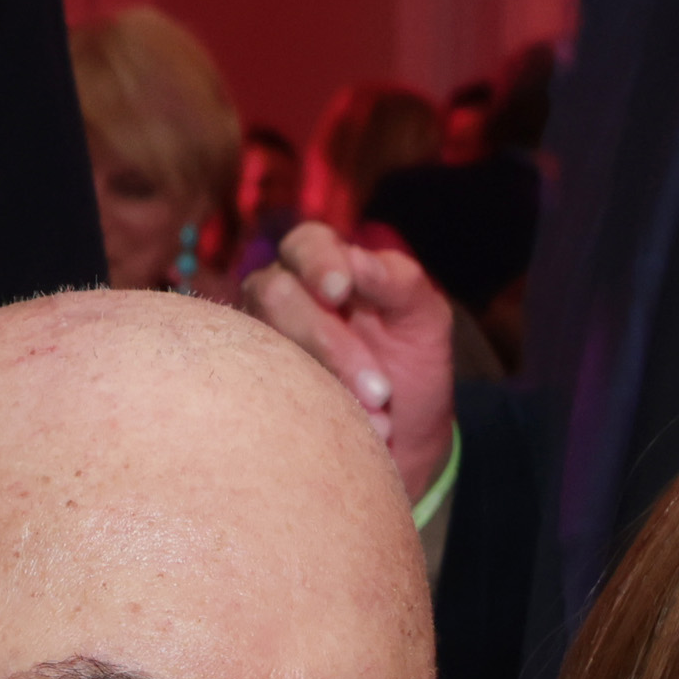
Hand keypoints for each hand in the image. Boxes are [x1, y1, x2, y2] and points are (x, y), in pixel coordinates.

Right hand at [241, 220, 455, 503]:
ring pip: (265, 345)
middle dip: (329, 341)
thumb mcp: (425, 318)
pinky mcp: (253, 384)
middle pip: (277, 294)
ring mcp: (262, 339)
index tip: (339, 291)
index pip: (306, 244)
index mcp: (325, 263)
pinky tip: (354, 433)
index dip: (318, 263)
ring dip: (323, 383)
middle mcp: (283, 293)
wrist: (403, 434)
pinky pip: (262, 391)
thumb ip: (399, 282)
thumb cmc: (412, 362)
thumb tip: (356, 259)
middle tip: (381, 391)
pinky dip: (310, 415)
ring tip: (377, 419)